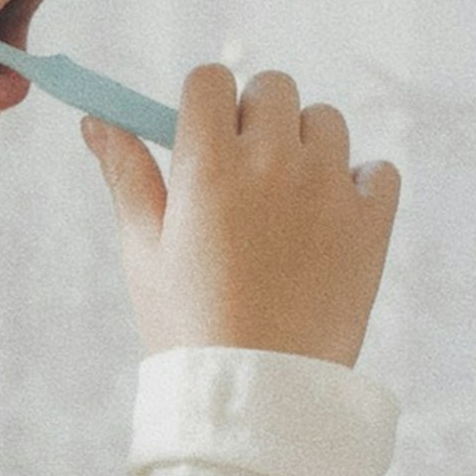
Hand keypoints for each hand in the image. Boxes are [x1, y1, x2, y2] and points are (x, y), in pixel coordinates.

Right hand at [83, 65, 399, 365]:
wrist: (258, 395)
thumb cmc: (188, 325)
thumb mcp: (144, 250)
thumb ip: (126, 175)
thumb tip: (97, 120)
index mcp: (209, 165)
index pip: (210, 80)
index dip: (203, 102)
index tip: (202, 136)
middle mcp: (274, 163)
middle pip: (273, 89)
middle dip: (255, 117)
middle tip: (243, 173)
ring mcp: (330, 190)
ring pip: (327, 122)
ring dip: (307, 146)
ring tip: (287, 202)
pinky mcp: (372, 223)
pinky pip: (379, 170)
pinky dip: (359, 184)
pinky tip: (330, 220)